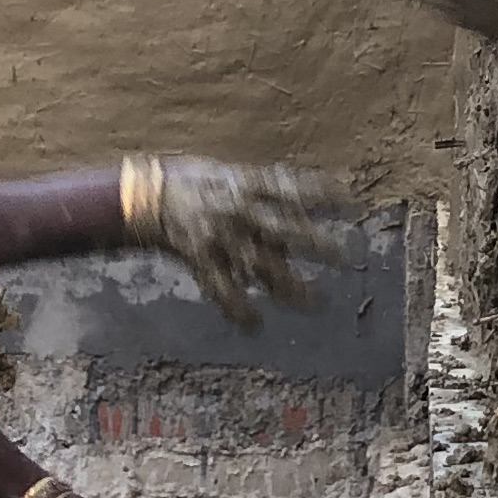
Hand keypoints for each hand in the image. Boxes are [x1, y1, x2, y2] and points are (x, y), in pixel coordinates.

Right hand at [130, 158, 361, 330]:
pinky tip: (255, 325)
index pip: (295, 189)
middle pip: (289, 231)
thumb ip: (260, 187)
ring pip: (264, 268)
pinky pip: (225, 292)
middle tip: (346, 259)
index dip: (325, 195)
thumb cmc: (189, 179)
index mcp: (247, 185)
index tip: (352, 204)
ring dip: (293, 288)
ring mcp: (222, 238)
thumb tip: (294, 195)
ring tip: (317, 303)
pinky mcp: (203, 260)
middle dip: (319, 245)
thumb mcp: (228, 172)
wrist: (145, 195)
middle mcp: (240, 211)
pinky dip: (239, 311)